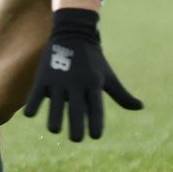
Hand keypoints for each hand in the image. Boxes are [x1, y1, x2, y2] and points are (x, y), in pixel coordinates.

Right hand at [23, 8, 141, 141]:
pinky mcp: (43, 77)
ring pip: (55, 107)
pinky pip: (36, 96)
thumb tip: (140, 107)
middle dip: (76, 129)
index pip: (96, 109)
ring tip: (56, 129)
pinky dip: (33, 107)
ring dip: (55, 122)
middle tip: (77, 139)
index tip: (96, 137)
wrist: (73, 32)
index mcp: (94, 84)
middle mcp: (76, 83)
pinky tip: (32, 114)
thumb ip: (122, 95)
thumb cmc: (93, 60)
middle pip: (77, 112)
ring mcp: (58, 80)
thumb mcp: (108, 76)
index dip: (96, 125)